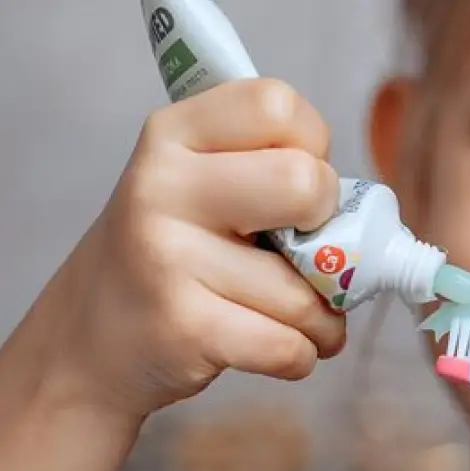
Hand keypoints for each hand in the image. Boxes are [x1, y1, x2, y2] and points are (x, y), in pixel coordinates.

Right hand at [14, 78, 345, 419]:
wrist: (89, 342)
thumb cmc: (177, 256)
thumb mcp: (201, 186)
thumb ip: (272, 172)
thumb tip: (368, 223)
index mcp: (174, 134)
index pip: (277, 105)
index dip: (311, 149)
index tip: (295, 189)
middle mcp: (163, 185)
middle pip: (307, 183)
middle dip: (330, 233)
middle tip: (305, 254)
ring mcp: (169, 256)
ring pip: (309, 290)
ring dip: (322, 318)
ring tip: (290, 316)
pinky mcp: (184, 327)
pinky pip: (290, 346)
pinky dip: (301, 356)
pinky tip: (274, 347)